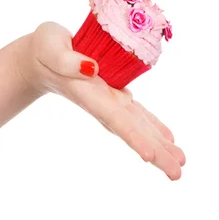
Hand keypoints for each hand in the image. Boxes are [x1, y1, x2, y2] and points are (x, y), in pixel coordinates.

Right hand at [16, 22, 185, 180]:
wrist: (39, 58)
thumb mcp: (49, 47)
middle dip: (154, 151)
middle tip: (177, 172)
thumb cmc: (43, 50)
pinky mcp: (112, 92)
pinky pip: (136, 111)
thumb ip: (66, 59)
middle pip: (130, 129)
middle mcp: (99, 101)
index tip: (149, 157)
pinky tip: (167, 137)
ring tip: (179, 162)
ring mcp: (107, 98)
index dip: (132, 136)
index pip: (112, 118)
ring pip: (137, 123)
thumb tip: (92, 68)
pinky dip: (152, 124)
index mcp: (86, 92)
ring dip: (158, 143)